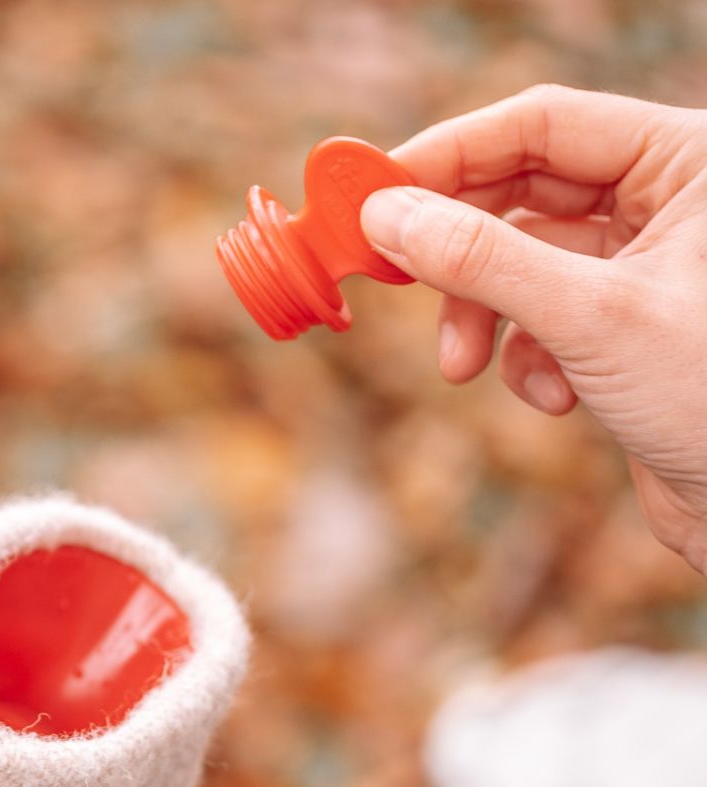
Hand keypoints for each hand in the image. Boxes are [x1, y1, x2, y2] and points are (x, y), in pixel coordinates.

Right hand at [359, 85, 706, 571]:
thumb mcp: (589, 316)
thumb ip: (482, 259)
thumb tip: (387, 215)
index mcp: (685, 161)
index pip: (541, 125)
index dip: (450, 155)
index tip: (373, 193)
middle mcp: (663, 201)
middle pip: (519, 194)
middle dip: (458, 255)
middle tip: (391, 276)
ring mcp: (638, 264)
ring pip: (519, 266)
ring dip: (483, 319)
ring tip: (463, 366)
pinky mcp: (617, 325)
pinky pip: (539, 320)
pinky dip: (526, 361)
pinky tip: (555, 398)